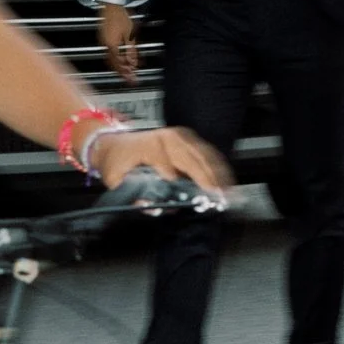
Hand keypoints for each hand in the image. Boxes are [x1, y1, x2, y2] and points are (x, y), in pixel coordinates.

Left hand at [90, 123, 230, 194]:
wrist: (115, 143)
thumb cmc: (117, 160)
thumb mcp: (115, 180)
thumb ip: (130, 195)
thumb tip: (150, 206)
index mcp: (148, 145)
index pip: (165, 162)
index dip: (176, 178)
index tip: (190, 194)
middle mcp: (166, 138)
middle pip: (191, 158)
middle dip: (207, 179)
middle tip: (219, 197)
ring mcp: (179, 136)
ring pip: (203, 154)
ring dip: (217, 174)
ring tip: (227, 191)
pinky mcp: (187, 139)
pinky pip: (206, 151)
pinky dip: (217, 166)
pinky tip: (225, 178)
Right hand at [96, 1, 139, 85]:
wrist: (112, 5)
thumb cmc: (121, 16)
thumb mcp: (130, 35)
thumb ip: (131, 51)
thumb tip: (133, 64)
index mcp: (111, 45)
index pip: (119, 64)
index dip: (126, 73)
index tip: (133, 79)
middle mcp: (105, 45)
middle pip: (113, 64)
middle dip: (122, 72)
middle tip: (131, 79)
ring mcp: (103, 41)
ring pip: (111, 59)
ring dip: (119, 66)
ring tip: (128, 71)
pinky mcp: (104, 38)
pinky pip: (110, 52)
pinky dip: (116, 58)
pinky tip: (123, 59)